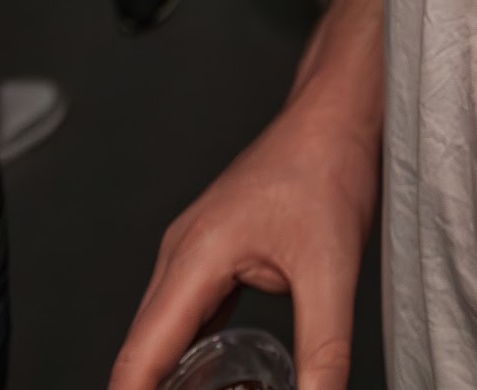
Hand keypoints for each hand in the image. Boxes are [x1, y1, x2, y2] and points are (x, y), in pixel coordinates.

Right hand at [110, 89, 373, 389]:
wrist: (337, 113)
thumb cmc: (329, 168)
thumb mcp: (333, 270)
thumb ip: (323, 352)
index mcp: (194, 257)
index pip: (139, 359)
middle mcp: (181, 255)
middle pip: (140, 351)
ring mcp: (193, 252)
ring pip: (161, 334)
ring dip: (163, 379)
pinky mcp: (214, 254)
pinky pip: (185, 317)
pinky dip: (185, 356)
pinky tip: (205, 382)